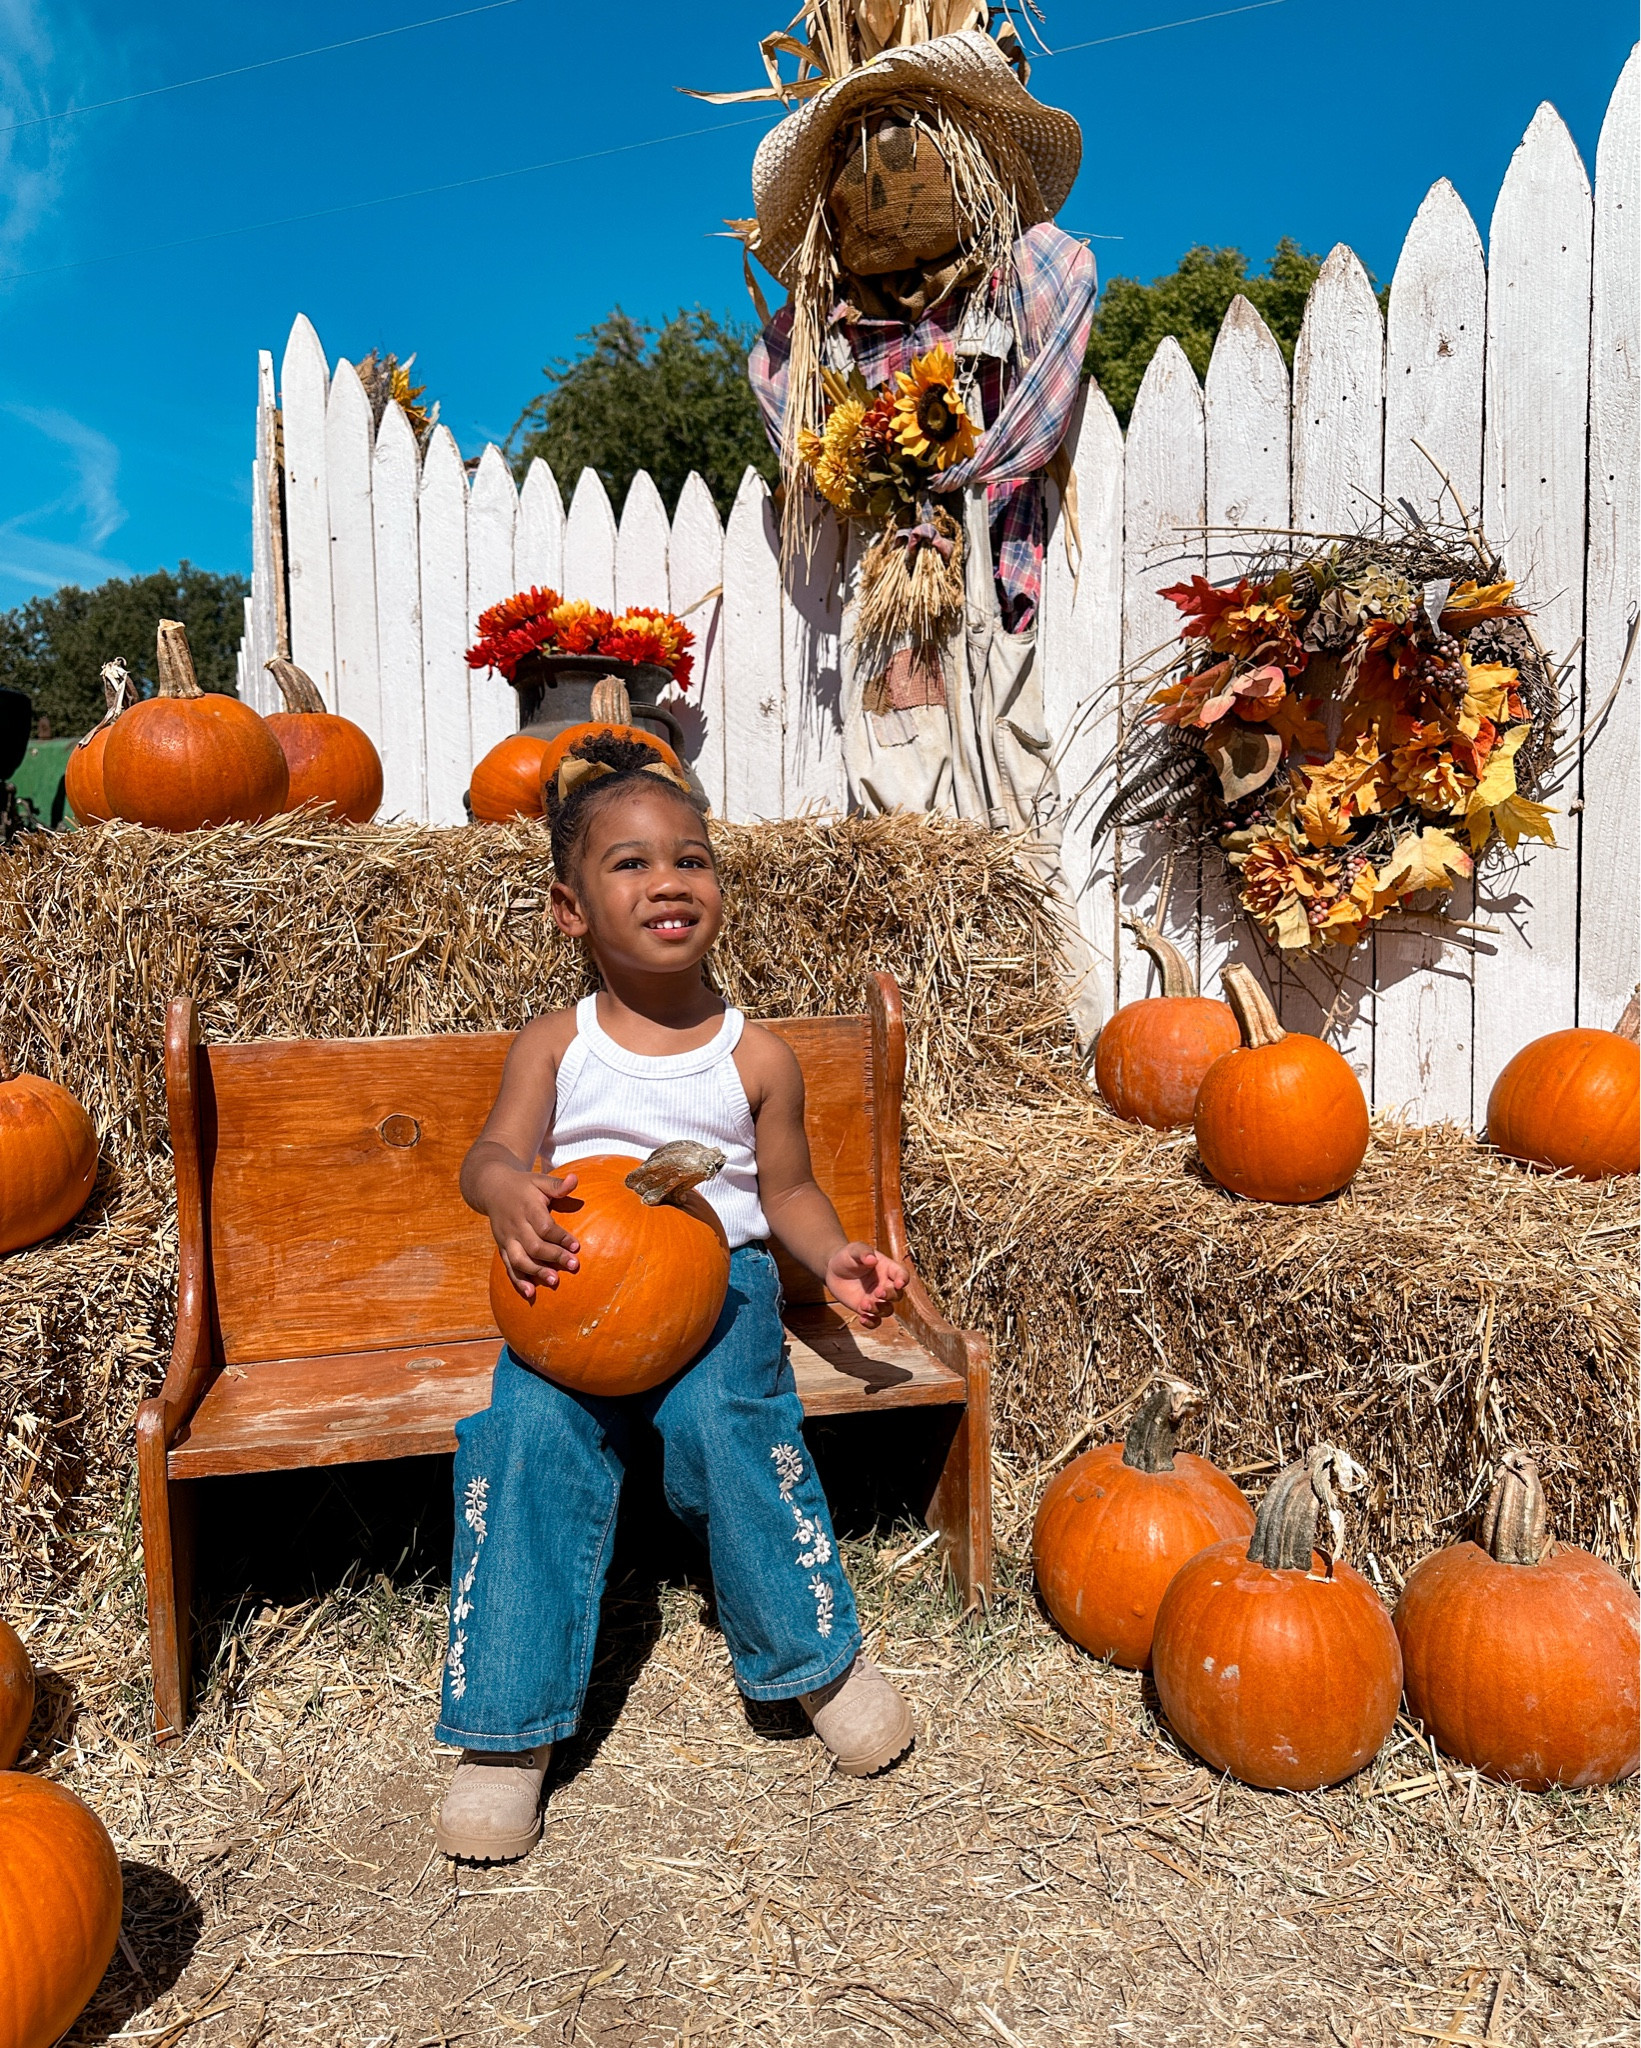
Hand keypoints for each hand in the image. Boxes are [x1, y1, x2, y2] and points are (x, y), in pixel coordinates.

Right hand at [488, 1167, 580, 1301]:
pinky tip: (530, 1293)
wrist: (492, 1188)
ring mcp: (507, 1238)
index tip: (576, 1246)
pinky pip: (509, 1266)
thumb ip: (556, 1184)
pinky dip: (518, 1280)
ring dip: (536, 1272)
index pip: (544, 1226)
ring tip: (554, 1281)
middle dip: (553, 1257)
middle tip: (573, 1266)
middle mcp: (515, 1225)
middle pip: (533, 1245)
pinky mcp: (502, 1248)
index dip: (560, 1237)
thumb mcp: (539, 1180)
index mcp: (526, 1208)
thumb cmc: (523, 1186)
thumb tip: (575, 1180)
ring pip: (519, 1259)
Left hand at [825, 1243, 907, 1328]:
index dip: (903, 1280)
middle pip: (897, 1295)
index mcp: (887, 1269)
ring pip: (887, 1310)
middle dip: (890, 1295)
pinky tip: (862, 1319)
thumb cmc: (848, 1256)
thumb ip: (863, 1252)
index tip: (899, 1283)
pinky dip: (871, 1323)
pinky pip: (874, 1321)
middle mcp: (885, 1285)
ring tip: (864, 1304)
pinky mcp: (865, 1309)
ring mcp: (876, 1299)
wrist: (834, 1270)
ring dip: (879, 1310)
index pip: (901, 1274)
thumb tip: (872, 1258)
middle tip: (877, 1292)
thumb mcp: (855, 1250)